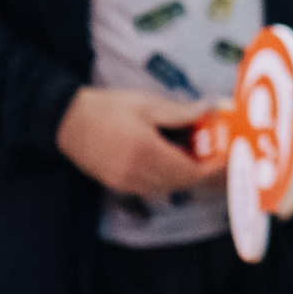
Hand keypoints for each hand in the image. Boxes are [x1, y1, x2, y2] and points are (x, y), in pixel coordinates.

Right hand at [56, 86, 222, 197]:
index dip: (211, 167)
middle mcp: (138, 173)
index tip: (225, 156)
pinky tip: (168, 161)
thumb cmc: (107, 108)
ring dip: (184, 176)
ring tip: (192, 155)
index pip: (190, 170)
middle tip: (212, 153)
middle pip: (181, 182)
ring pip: (167, 189)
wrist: (67, 120)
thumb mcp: (146, 104)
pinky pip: (151, 189)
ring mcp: (126, 182)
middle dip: (201, 171)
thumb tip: (210, 109)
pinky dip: (166, 179)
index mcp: (147, 151)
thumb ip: (180, 112)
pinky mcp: (117, 185)